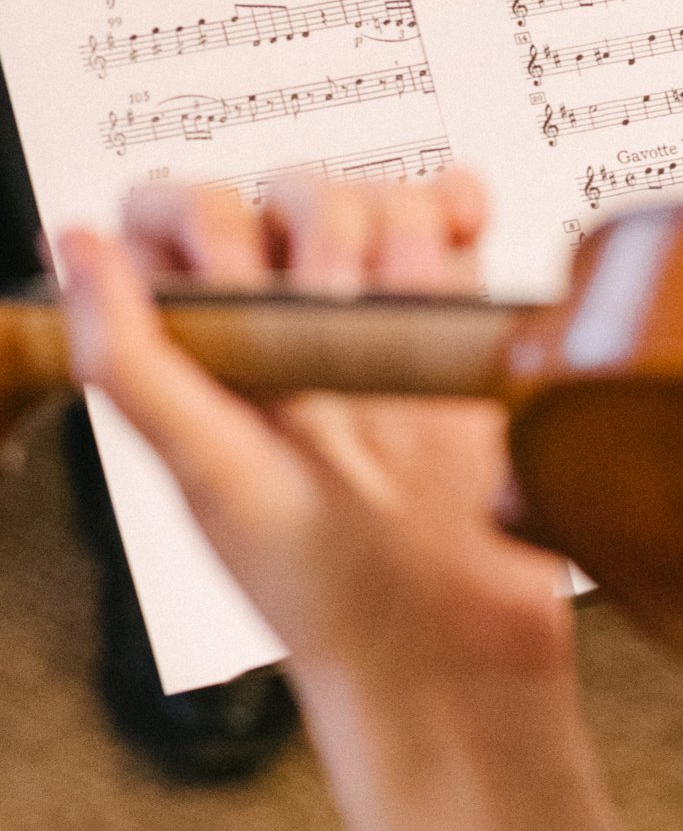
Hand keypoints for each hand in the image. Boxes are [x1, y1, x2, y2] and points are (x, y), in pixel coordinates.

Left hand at [59, 173, 643, 830]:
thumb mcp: (209, 479)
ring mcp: (376, 315)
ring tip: (393, 325)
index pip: (168, 216)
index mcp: (201, 352)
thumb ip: (134, 361)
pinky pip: (454, 215)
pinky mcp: (457, 318)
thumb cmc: (322, 587)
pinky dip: (456, 206)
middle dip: (313, 233)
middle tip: (332, 324)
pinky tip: (454, 236)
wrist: (451, 641)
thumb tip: (76, 244)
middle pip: (286, 189)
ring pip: (373, 195)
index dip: (194, 218)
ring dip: (388, 230)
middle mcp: (284, 322)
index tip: (231, 276)